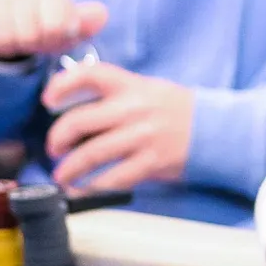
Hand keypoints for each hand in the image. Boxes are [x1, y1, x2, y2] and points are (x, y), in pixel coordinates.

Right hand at [0, 0, 107, 61]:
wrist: (8, 24)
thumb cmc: (44, 25)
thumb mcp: (69, 26)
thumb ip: (87, 22)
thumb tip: (102, 15)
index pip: (55, 24)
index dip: (54, 39)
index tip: (52, 37)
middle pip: (29, 32)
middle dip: (33, 44)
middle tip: (32, 42)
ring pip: (5, 35)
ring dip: (13, 44)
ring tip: (17, 39)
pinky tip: (0, 37)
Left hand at [43, 63, 192, 189]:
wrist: (217, 130)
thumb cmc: (177, 111)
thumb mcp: (149, 90)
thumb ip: (117, 95)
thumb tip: (79, 110)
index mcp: (132, 85)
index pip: (90, 74)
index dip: (62, 84)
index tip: (47, 100)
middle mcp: (134, 108)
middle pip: (80, 121)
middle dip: (58, 139)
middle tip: (54, 149)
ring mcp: (143, 136)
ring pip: (92, 154)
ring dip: (70, 169)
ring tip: (63, 176)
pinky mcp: (151, 162)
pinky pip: (113, 178)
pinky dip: (93, 188)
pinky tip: (84, 191)